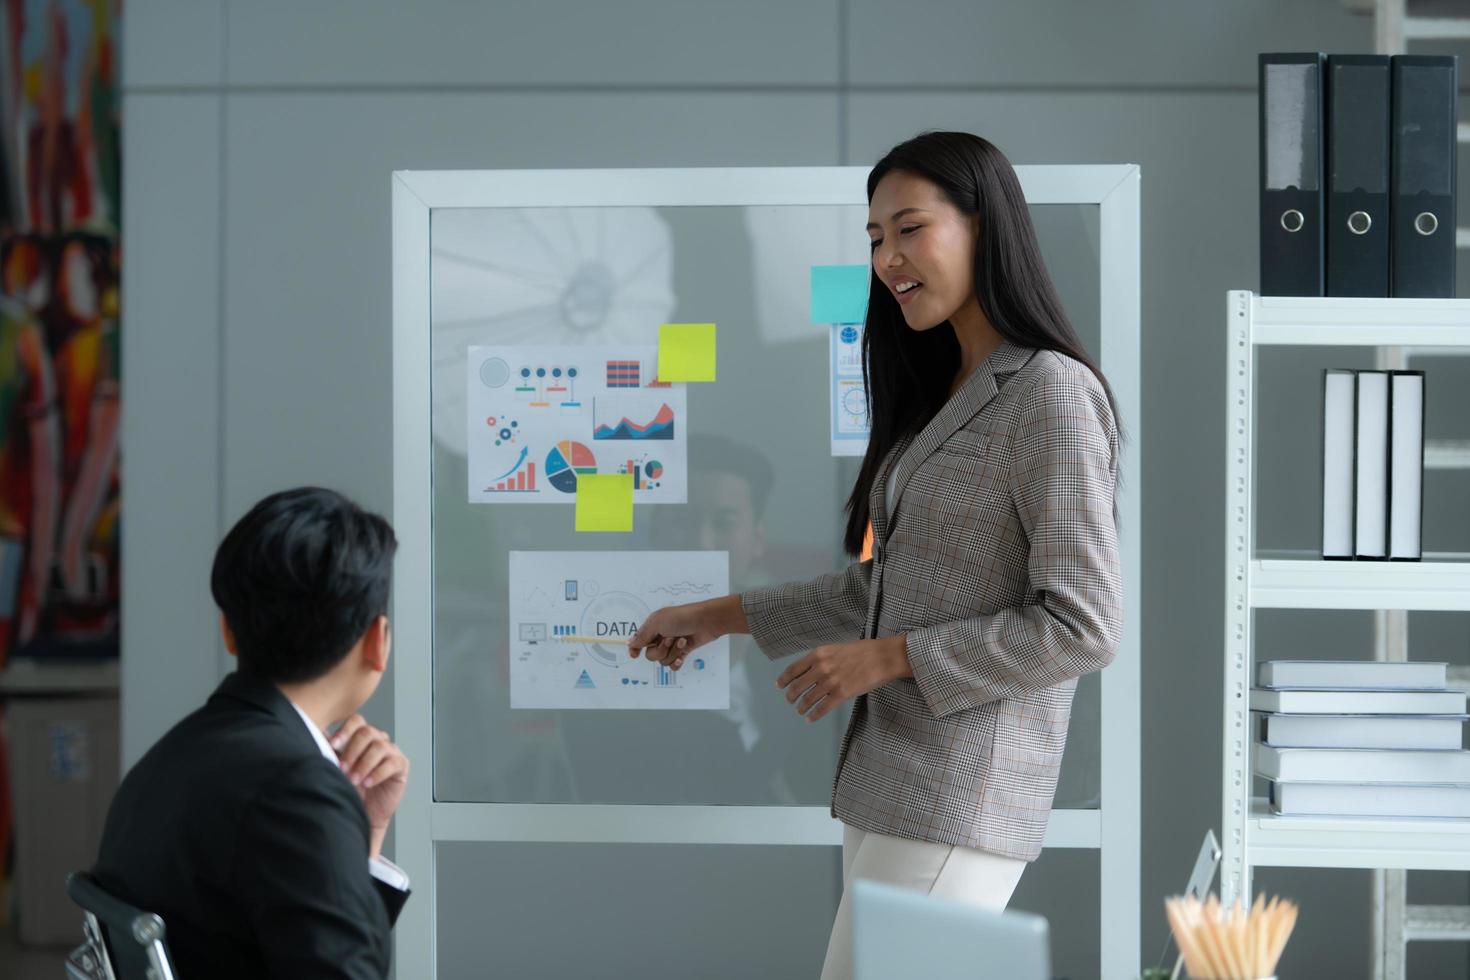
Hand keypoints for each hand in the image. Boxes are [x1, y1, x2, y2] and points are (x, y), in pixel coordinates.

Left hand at [331, 715, 409, 858]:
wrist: (364, 814)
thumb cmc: (349, 790)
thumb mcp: (335, 770)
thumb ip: (328, 752)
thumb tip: (311, 736)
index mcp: (361, 737)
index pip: (356, 721)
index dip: (344, 731)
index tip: (332, 746)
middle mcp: (377, 740)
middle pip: (367, 732)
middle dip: (352, 751)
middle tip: (342, 769)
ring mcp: (391, 751)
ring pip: (380, 746)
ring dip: (364, 763)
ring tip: (354, 780)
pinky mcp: (401, 765)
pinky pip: (392, 762)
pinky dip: (378, 772)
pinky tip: (368, 783)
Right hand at [628, 595, 743, 670]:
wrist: (706, 622)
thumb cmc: (683, 617)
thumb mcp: (658, 623)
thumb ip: (642, 635)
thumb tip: (630, 643)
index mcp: (653, 627)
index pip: (639, 641)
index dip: (635, 649)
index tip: (635, 656)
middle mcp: (661, 636)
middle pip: (651, 655)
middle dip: (660, 650)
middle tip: (670, 639)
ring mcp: (672, 645)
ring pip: (663, 661)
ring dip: (673, 652)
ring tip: (682, 641)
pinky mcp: (683, 652)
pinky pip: (673, 665)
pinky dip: (677, 662)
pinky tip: (682, 655)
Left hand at [776, 635, 912, 722]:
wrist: (882, 657)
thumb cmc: (862, 651)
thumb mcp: (835, 649)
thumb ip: (821, 659)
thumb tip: (808, 671)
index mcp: (818, 654)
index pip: (793, 669)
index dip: (784, 679)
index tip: (779, 686)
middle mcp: (821, 668)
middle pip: (797, 686)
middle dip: (790, 696)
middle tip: (789, 701)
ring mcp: (831, 682)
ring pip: (808, 699)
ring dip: (801, 707)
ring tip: (800, 711)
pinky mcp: (842, 694)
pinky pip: (822, 708)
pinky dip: (813, 715)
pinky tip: (810, 718)